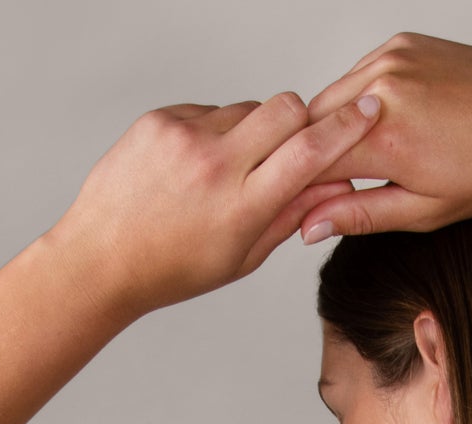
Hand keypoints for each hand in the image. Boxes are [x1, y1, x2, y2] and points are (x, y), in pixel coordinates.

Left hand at [49, 91, 384, 312]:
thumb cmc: (175, 267)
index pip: (309, 153)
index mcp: (242, 206)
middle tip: (295, 145)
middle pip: (285, 109)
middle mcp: (215, 164)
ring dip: (254, 131)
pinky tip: (197, 167)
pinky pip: (209, 110)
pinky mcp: (161, 119)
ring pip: (247, 108)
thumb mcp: (244, 256)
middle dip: (301, 121)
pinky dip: (216, 132)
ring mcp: (184, 137)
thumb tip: (337, 183)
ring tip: (230, 172)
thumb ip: (292, 214)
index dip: (345, 129)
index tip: (367, 111)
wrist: (103, 257)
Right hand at [300, 30, 471, 239]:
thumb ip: (361, 216)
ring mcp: (393, 59)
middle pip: (314, 125)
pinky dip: (362, 99)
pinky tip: (394, 121)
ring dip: (338, 125)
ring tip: (374, 153)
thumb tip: (307, 227)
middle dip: (317, 154)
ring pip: (333, 95)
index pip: (312, 162)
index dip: (304, 186)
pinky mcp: (403, 42)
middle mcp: (383, 90)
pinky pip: (361, 72)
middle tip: (341, 182)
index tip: (312, 203)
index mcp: (387, 140)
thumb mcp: (425, 210)